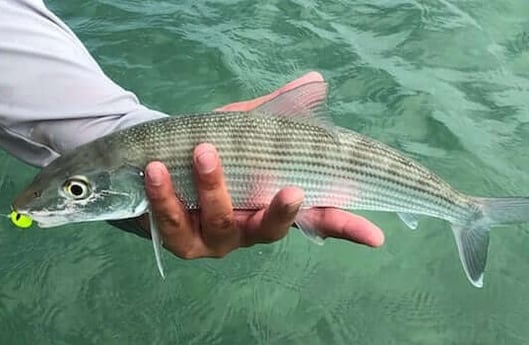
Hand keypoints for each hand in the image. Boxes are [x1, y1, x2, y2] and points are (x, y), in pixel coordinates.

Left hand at [140, 72, 383, 257]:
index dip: (347, 228)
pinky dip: (166, 198)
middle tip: (291, 188)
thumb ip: (277, 110)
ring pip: (222, 224)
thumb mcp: (247, 128)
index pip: (318, 218)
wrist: (161, 162)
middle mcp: (251, 227)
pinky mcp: (182, 242)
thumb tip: (315, 81)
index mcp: (273, 203)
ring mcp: (217, 239)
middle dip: (281, 211)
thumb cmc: (215, 147)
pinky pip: (175, 226)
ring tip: (203, 152)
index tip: (376, 236)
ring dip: (214, 188)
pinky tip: (157, 170)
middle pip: (273, 229)